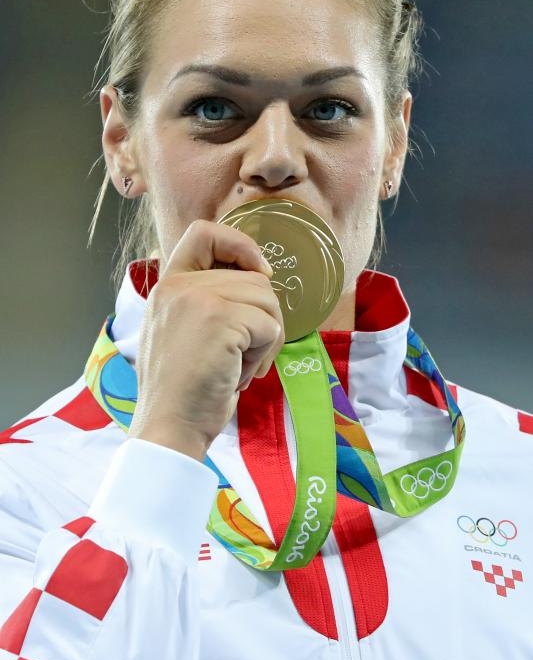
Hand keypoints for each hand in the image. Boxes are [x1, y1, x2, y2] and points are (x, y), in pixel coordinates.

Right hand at [128, 220, 284, 459]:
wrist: (169, 426)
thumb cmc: (182, 389)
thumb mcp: (182, 331)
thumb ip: (206, 301)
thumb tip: (259, 279)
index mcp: (167, 285)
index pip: (204, 232)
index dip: (240, 244)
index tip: (259, 272)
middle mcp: (178, 285)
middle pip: (253, 277)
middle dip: (262, 318)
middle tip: (244, 355)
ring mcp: (198, 299)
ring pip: (266, 299)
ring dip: (265, 338)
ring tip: (239, 365)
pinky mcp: (220, 319)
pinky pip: (269, 324)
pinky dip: (264, 353)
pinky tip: (239, 374)